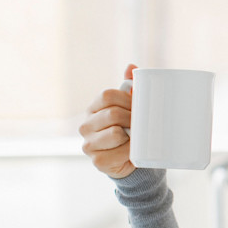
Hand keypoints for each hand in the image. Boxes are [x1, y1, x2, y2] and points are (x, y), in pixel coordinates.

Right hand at [79, 64, 137, 178]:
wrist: (132, 160)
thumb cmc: (130, 130)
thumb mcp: (131, 108)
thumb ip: (131, 88)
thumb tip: (131, 67)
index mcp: (93, 109)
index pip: (108, 95)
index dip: (127, 99)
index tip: (138, 106)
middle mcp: (85, 126)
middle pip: (113, 113)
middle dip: (133, 118)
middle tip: (141, 124)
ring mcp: (89, 144)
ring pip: (115, 132)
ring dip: (132, 135)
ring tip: (136, 138)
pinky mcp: (97, 161)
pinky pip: (120, 152)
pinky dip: (131, 151)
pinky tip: (131, 152)